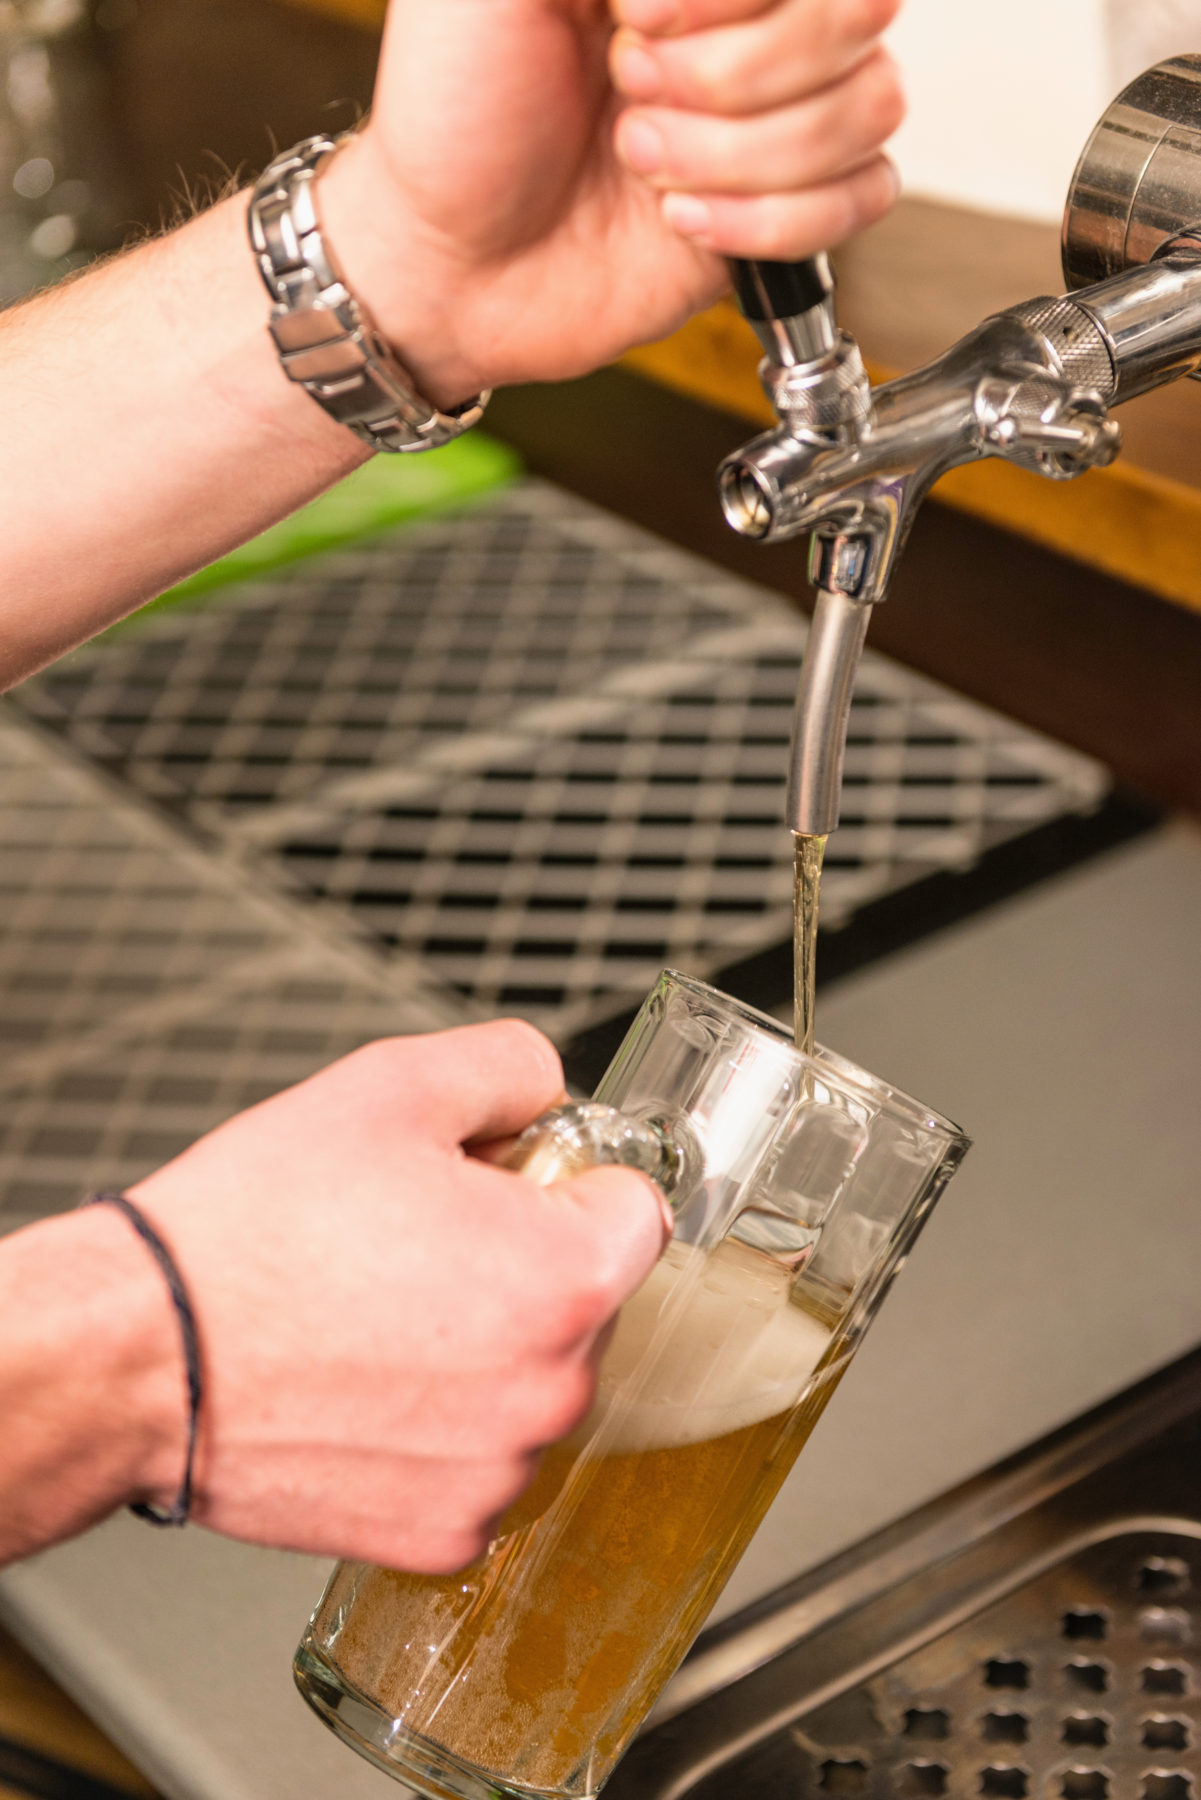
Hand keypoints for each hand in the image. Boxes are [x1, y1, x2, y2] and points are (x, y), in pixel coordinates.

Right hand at [128, 1020, 667, 1570]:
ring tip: (376, 1315)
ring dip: (480, 1351)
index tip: (514, 1185)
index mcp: (563, 1276)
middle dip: (523, 1264)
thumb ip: (512, 1066)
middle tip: (420, 1243)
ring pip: (530, 1383)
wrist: (141, 1353)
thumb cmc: (252, 1233)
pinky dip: (434, 1431)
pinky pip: (475, 1462)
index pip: (638, 1211)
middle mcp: (549, 1388)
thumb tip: (548, 1087)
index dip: (569, 1181)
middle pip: (585, 1301)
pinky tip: (362, 1386)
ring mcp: (496, 1472)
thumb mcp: (394, 1084)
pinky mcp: (441, 1535)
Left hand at [319, 0, 903, 405]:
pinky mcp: (786, 208)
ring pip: (870, 104)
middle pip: (858, 11)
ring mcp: (774, 113)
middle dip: (728, 75)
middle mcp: (747, 21)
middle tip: (629, 98)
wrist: (450, 266)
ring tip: (644, 166)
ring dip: (740, 153)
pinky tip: (686, 222)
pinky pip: (866, 195)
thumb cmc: (455, 120)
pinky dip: (773, 219)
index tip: (633, 16)